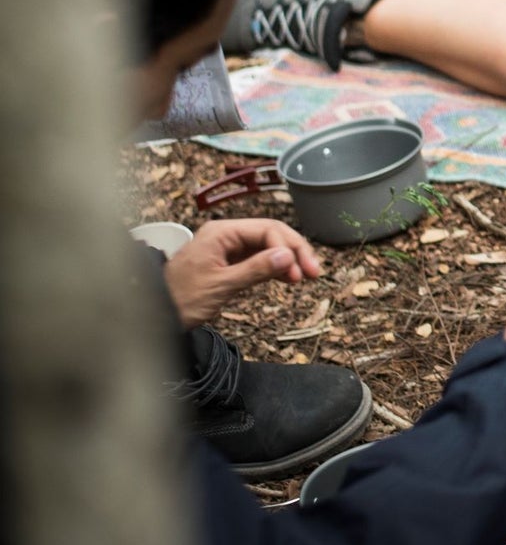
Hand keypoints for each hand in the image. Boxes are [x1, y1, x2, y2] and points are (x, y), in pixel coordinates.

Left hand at [162, 218, 322, 327]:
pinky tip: (286, 277)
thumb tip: (288, 256)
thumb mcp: (221, 285)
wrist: (153, 314)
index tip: (301, 272)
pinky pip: (257, 258)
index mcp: (221, 232)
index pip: (267, 230)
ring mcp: (226, 248)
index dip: (289, 248)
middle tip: (313, 273)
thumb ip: (255, 269)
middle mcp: (226, 235)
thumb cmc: (181, 299)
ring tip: (303, 277)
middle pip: (270, 234)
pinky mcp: (227, 262)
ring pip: (266, 246)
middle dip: (293, 252)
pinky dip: (273, 267)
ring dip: (286, 260)